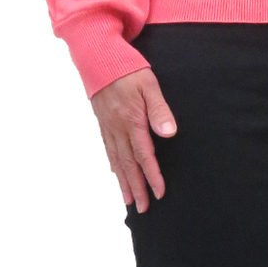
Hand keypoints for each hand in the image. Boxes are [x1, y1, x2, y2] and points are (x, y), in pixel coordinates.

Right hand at [90, 69, 177, 211]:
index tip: (159, 193)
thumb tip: (169, 133)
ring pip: (116, 160)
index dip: (152, 176)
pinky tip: (116, 174)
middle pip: (128, 165)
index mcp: (131, 121)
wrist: (98, 57)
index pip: (144, 155)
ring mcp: (108, 127)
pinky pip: (108, 150)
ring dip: (123, 182)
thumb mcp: (149, 85)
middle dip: (136, 188)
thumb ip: (159, 110)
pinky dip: (113, 165)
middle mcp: (117, 128)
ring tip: (128, 200)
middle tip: (142, 208)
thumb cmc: (127, 68)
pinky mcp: (103, 122)